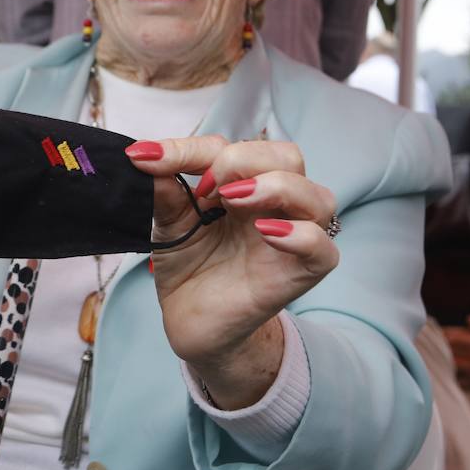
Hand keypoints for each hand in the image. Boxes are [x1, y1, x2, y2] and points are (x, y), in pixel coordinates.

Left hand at [126, 136, 338, 408]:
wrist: (191, 322)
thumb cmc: (189, 266)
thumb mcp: (168, 223)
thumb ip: (163, 191)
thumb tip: (147, 157)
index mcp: (243, 184)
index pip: (230, 147)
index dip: (189, 148)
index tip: (147, 158)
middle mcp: (274, 205)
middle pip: (287, 157)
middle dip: (244, 159)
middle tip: (206, 187)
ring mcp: (293, 237)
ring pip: (317, 196)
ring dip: (276, 186)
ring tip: (231, 200)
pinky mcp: (301, 273)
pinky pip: (322, 247)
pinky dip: (300, 234)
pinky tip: (265, 232)